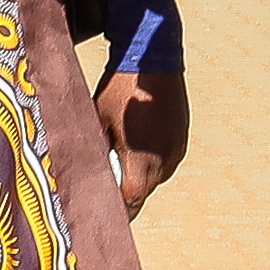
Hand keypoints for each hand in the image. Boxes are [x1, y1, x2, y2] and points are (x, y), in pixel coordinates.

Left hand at [91, 69, 190, 214]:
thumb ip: (96, 155)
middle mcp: (164, 162)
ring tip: (120, 156)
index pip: (129, 204)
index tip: (100, 213)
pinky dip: (150, 159)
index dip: (115, 211)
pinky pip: (164, 160)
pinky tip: (137, 142)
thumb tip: (88, 177)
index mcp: (141, 163)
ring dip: (138, 174)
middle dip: (124, 190)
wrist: (152, 56)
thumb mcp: (98, 124)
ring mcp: (176, 150)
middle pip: (142, 192)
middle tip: (103, 183)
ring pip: (154, 177)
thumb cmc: (118, 90)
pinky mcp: (181, 139)